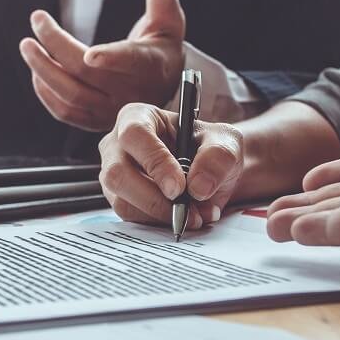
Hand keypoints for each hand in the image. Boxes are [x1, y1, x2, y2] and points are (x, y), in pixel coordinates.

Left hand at [19, 0, 184, 131]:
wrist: (161, 88)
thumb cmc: (162, 48)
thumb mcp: (168, 20)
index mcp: (149, 65)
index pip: (130, 61)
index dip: (111, 58)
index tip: (91, 54)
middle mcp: (130, 93)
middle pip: (86, 73)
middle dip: (56, 46)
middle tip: (37, 21)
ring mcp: (110, 110)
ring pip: (70, 95)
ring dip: (43, 70)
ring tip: (27, 46)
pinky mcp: (94, 121)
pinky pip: (64, 112)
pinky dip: (45, 92)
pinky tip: (36, 70)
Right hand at [98, 102, 243, 230]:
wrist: (209, 172)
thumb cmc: (210, 148)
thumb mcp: (226, 142)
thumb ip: (218, 157)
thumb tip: (198, 187)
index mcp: (138, 117)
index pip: (134, 135)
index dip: (155, 162)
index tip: (179, 187)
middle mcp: (117, 145)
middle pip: (117, 173)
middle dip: (153, 198)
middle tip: (185, 210)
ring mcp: (114, 174)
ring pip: (122, 201)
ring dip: (160, 214)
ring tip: (193, 215)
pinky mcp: (119, 199)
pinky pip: (131, 217)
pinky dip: (159, 222)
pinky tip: (182, 216)